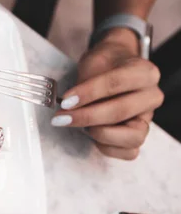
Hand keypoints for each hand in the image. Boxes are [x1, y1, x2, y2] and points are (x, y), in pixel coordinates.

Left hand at [51, 28, 162, 159]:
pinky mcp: (140, 134)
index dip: (88, 93)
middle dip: (87, 116)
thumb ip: (86, 82)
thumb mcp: (94, 62)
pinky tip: (91, 133)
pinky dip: (108, 146)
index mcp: (145, 73)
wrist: (114, 65)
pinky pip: (129, 152)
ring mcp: (148, 118)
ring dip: (100, 134)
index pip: (116, 83)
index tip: (66, 101)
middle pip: (120, 112)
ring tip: (81, 124)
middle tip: (62, 117)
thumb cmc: (104, 64)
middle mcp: (152, 96)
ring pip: (132, 137)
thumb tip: (69, 105)